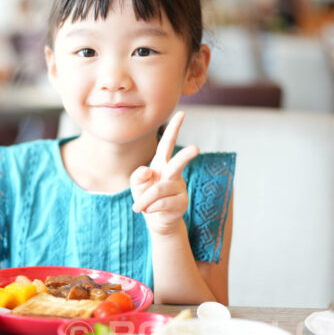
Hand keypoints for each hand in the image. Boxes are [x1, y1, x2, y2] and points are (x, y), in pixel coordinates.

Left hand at [130, 111, 198, 234]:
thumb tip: (148, 172)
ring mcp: (180, 188)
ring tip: (138, 206)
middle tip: (196, 149)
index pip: (167, 144)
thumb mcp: (137, 184)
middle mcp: (173, 174)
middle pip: (178, 163)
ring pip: (160, 190)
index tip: (182, 112)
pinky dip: (150, 208)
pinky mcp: (181, 204)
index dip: (174, 128)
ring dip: (145, 199)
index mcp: (162, 163)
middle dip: (185, 157)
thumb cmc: (147, 197)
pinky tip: (149, 210)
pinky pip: (161, 203)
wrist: (156, 221)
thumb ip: (138, 176)